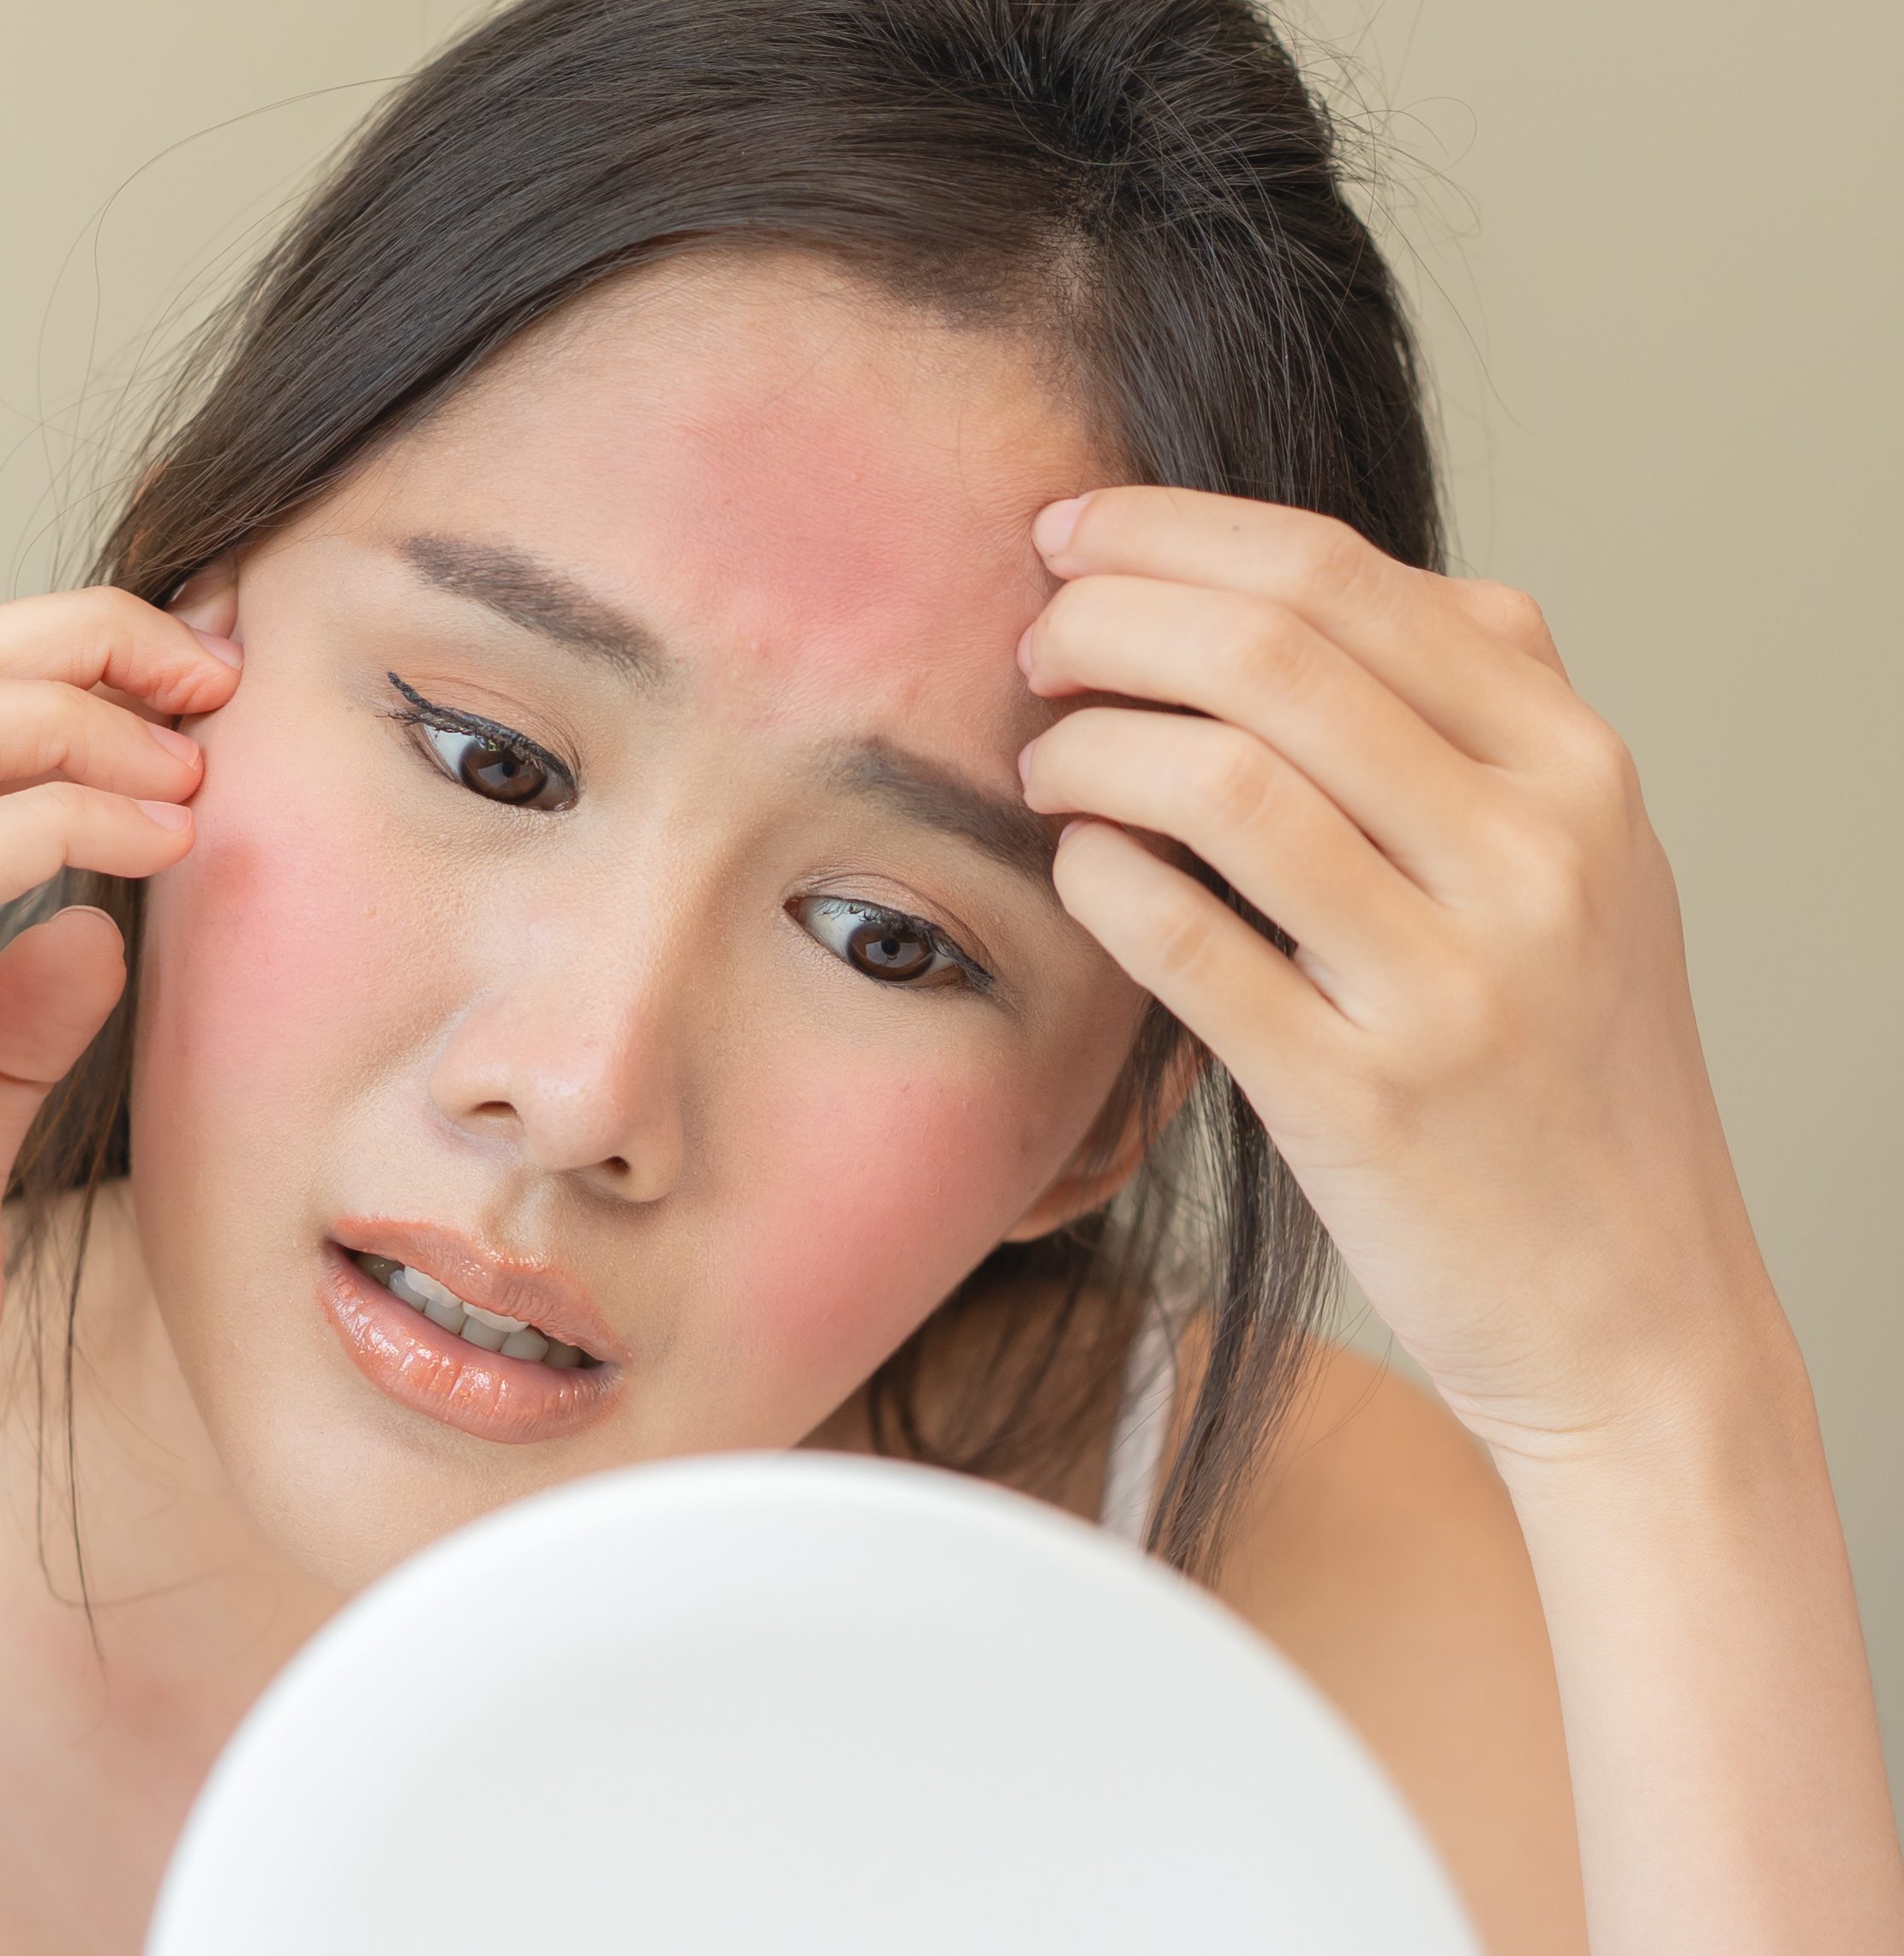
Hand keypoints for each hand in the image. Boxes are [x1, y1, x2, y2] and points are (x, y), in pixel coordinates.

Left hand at [1016, 487, 1779, 1461]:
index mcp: (1576, 767)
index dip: (1174, 533)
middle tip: (1034, 644)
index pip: (1342, 576)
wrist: (1636, 1310)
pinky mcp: (1361, 1096)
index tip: (1074, 534)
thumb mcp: (1582, 869)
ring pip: (1215, 780)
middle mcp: (1532, 852)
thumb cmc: (1570, 1077)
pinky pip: (1182, 938)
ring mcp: (1452, 977)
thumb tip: (1283, 593)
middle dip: (1106, 618)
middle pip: (1267, 650)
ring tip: (1044, 761)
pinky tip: (1078, 865)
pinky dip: (1098, 877)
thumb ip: (1470, 723)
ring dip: (1088, 746)